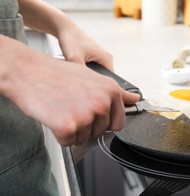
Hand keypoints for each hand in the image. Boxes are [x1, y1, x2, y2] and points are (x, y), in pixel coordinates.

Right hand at [1, 39, 139, 145]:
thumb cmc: (58, 73)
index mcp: (111, 91)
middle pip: (100, 132)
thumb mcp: (93, 77)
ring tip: (62, 109)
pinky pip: (69, 142)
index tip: (93, 116)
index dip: (104, 122)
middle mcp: (102, 103)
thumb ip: (116, 91)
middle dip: (87, 126)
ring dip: (73, 130)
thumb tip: (135, 99)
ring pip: (84, 138)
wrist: (29, 71)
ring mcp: (86, 115)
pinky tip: (55, 117)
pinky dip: (60, 135)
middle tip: (72, 108)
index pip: (118, 122)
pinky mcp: (69, 127)